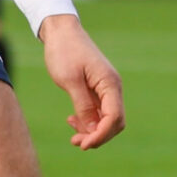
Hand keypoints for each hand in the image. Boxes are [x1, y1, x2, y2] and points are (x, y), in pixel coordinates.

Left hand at [38, 13, 124, 149]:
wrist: (61, 31)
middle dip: (98, 136)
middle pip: (115, 122)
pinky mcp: (97, 89)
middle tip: (75, 142)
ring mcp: (106, 89)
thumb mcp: (70, 81)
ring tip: (72, 136)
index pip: (114, 118)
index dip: (101, 135)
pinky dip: (88, 121)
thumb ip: (82, 106)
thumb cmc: (64, 52)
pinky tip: (71, 121)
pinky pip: (98, 112)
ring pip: (106, 119)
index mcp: (110, 84)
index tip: (82, 144)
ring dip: (92, 131)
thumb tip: (93, 130)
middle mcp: (112, 87)